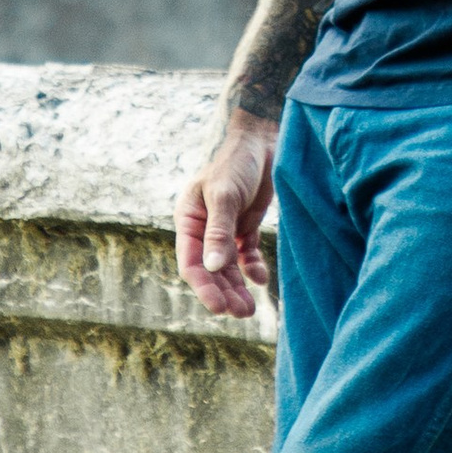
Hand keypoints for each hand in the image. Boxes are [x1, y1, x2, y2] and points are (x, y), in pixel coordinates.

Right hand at [177, 108, 276, 318]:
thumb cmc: (236, 162)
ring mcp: (225, 228)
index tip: (218, 308)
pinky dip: (252, 269)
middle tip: (242, 313)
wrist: (262, 139)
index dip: (203, 287)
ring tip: (250, 309)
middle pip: (210, 270)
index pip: (191, 263)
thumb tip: (213, 268)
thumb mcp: (224, 196)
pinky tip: (261, 281)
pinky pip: (246, 255)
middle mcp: (204, 229)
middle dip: (223, 293)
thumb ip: (219, 232)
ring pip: (228, 267)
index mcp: (189, 220)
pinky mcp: (245, 225)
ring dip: (236, 287)